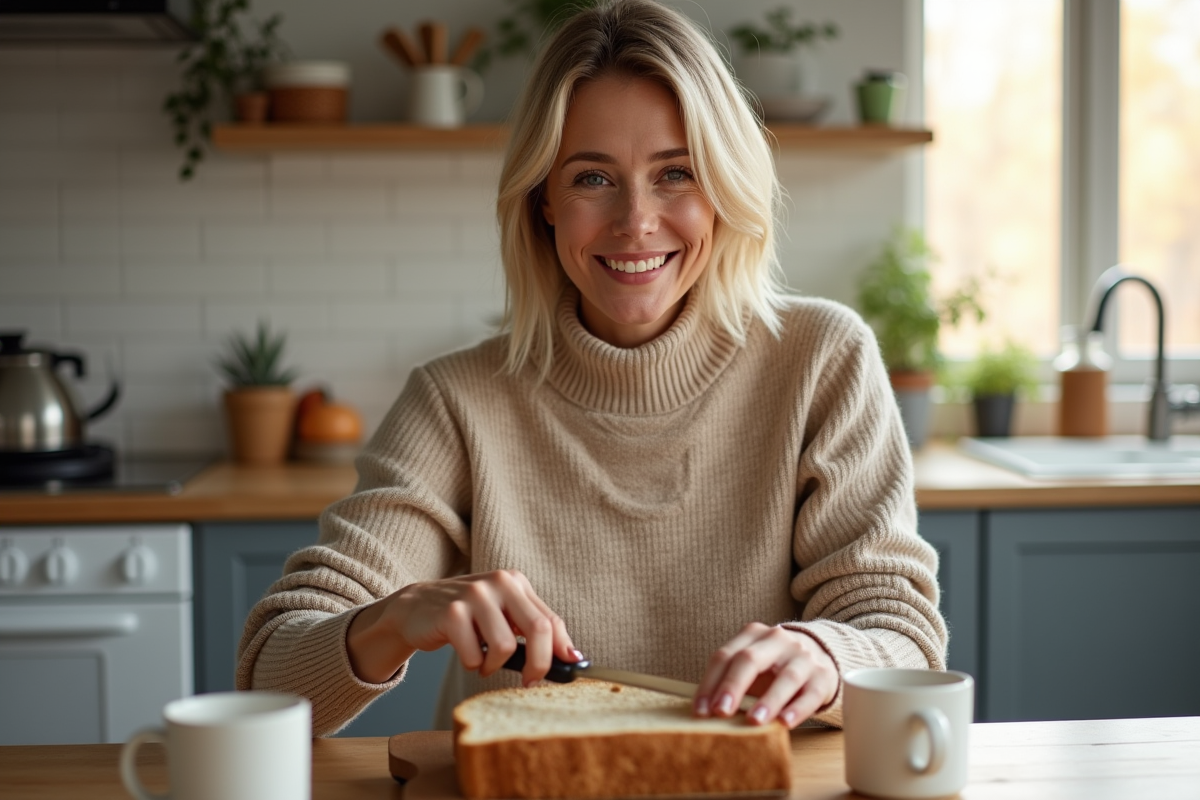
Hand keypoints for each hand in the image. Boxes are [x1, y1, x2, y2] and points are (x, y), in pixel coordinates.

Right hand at [347, 569, 578, 685]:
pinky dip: (473, 665)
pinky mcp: (452, 613)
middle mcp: (499, 582)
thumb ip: (533, 630)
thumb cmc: (467, 617)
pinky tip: (465, 654)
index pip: (551, 620)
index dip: (561, 651)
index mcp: (516, 582)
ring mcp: (475, 595)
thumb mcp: (502, 615)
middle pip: (539, 629)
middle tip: (529, 682)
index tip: (566, 673)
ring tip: (483, 662)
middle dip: (539, 664)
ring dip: (495, 666)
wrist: (416, 608)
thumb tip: (574, 659)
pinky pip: (475, 655)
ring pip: (505, 646)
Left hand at [694, 623, 837, 728]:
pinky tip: (784, 723)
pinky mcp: (823, 677)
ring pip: (785, 677)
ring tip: (754, 720)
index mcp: (753, 635)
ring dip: (768, 700)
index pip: (725, 655)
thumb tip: (706, 711)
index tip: (700, 710)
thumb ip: (732, 681)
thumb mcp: (754, 664)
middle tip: (720, 711)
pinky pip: (810, 694)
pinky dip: (797, 709)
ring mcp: (803, 657)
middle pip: (751, 659)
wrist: (820, 654)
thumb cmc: (775, 666)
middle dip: (733, 686)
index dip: (710, 683)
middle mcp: (778, 641)